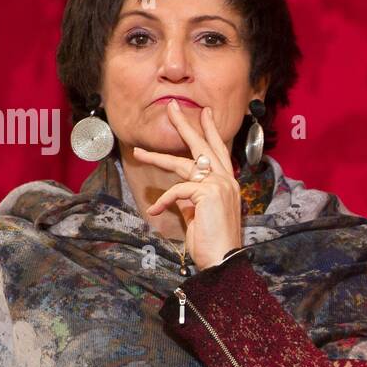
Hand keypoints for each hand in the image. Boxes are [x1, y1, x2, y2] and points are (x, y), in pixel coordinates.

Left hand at [135, 100, 242, 269]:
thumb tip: (178, 193)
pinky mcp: (208, 193)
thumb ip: (192, 199)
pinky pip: (177, 190)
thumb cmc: (211, 241)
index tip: (203, 114)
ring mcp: (219, 184)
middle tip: (172, 107)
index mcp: (228, 183)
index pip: (218, 151)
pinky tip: (155, 210)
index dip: (209, 131)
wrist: (222, 259)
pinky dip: (163, 200)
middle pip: (203, 145)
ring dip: (157, 158)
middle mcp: (226, 179)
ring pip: (182, 163)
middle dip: (185, 124)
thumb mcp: (200, 215)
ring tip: (139, 152)